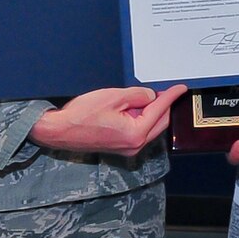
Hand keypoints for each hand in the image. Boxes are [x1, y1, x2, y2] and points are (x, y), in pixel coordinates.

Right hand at [31, 84, 185, 156]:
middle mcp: (135, 145)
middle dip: (164, 106)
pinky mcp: (120, 148)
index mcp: (136, 133)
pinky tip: (136, 109)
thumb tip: (151, 97)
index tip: (181, 88)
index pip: (160, 110)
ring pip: (150, 128)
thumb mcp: (113, 97)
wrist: (58, 131)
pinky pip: (139, 132)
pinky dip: (141, 120)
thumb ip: (138, 96)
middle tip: (165, 90)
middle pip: (160, 122)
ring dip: (152, 113)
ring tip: (148, 98)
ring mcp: (127, 149)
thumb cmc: (81, 115)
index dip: (171, 96)